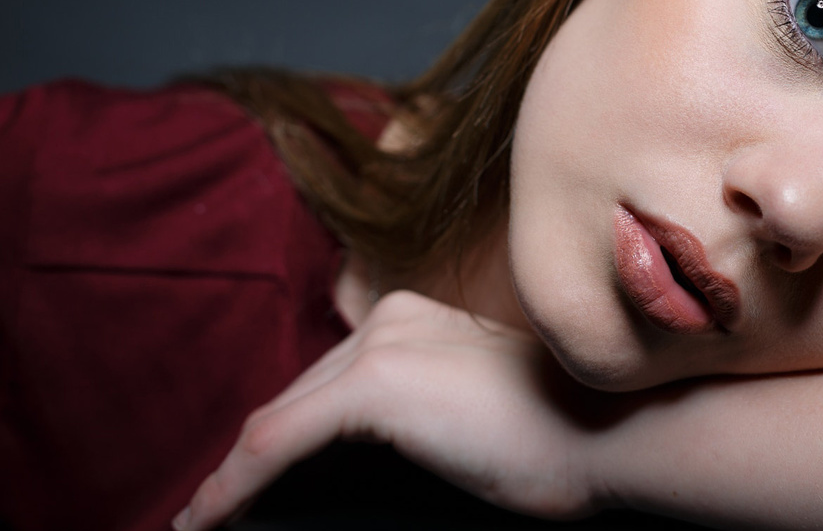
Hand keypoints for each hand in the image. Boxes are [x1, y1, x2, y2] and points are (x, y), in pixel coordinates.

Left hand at [175, 290, 609, 529]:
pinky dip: (228, 489)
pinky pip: (272, 445)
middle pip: (296, 399)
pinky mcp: (372, 385)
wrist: (615, 432)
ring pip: (278, 422)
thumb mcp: (476, 418)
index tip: (248, 486)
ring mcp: (381, 346)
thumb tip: (367, 466)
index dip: (282, 439)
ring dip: (233, 477)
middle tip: (212, 512)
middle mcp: (392, 317)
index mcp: (419, 318)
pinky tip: (203, 521)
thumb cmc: (567, 437)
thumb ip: (422, 420)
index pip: (328, 384)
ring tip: (202, 520)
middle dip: (253, 458)